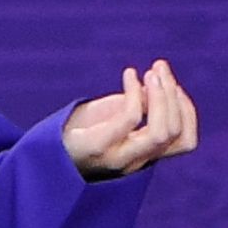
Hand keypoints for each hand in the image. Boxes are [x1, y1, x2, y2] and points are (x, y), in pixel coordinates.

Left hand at [62, 59, 198, 178]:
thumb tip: (159, 87)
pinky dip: (135, 93)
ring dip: (162, 96)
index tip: (174, 84)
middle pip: (175, 133)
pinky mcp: (98, 147)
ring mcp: (118, 157)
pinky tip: (128, 75)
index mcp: (144, 154)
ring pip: (161, 132)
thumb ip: (140, 106)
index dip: (187, 110)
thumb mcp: (114, 115)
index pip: (185, 141)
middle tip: (160, 67)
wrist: (40, 150)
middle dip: (173, 95)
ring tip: (150, 71)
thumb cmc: (78, 129)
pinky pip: (129, 120)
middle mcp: (136, 160)